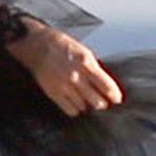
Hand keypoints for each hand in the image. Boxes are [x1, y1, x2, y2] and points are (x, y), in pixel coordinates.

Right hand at [7, 25, 124, 116]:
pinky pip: (70, 110)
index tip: (116, 99)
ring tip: (86, 100)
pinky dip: (75, 109)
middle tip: (103, 102)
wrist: (38, 46)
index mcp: (86, 64)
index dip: (114, 95)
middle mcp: (76, 76)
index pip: (106, 86)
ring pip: (84, 107)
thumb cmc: (61, 46)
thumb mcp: (84, 52)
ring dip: (87, 105)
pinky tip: (75, 103)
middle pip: (97, 101)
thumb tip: (104, 83)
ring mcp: (65, 86)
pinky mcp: (55, 93)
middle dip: (102, 103)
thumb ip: (94, 68)